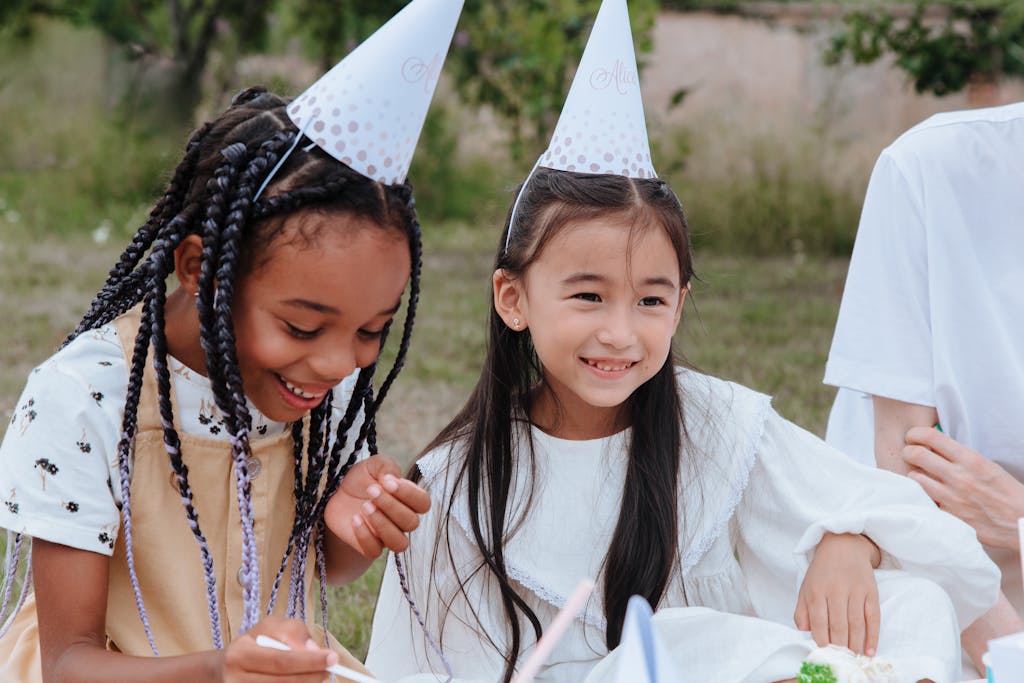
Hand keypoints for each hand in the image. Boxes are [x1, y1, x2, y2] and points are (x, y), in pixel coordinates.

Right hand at [220, 616, 336, 681]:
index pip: (281, 660)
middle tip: (331, 669)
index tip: (333, 657)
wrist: (223, 669)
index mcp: (239, 654)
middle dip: (312, 675)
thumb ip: (293, 632)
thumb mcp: (269, 627)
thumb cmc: (253, 643)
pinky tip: (303, 681)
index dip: (309, 660)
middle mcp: (235, 679)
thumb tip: (313, 650)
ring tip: (318, 674)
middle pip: (283, 681)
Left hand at [324, 454, 430, 558]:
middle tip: (371, 490)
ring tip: (365, 507)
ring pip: (399, 543)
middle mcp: (402, 520)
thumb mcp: (372, 465)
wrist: (338, 495)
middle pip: (411, 522)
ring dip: (383, 525)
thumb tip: (392, 477)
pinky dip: (365, 536)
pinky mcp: (369, 546)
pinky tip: (355, 519)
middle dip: (391, 505)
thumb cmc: (362, 479)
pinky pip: (374, 551)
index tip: (388, 482)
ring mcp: (387, 536)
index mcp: (409, 500)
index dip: (409, 494)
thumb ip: (386, 466)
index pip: (423, 503)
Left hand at [795, 532, 880, 655]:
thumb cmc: (822, 571)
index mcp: (816, 591)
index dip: (822, 641)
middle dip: (840, 646)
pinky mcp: (871, 591)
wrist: (843, 546)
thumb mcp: (806, 587)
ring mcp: (855, 591)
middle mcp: (836, 591)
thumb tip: (805, 631)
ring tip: (854, 658)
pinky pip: (873, 618)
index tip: (825, 653)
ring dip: (855, 644)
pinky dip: (873, 636)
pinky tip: (870, 650)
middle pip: (839, 626)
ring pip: (856, 624)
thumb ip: (802, 610)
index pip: (819, 622)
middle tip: (841, 659)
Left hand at [902, 426, 1023, 548]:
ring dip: (913, 475)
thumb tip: (936, 447)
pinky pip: (924, 501)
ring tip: (920, 475)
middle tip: (911, 454)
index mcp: (971, 460)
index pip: (930, 436)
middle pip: (915, 455)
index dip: (915, 434)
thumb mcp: (987, 466)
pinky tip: (928, 495)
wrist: (1021, 523)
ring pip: (914, 478)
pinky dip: (922, 496)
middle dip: (908, 451)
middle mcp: (958, 477)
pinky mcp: (948, 517)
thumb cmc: (1007, 493)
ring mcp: (951, 498)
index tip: (913, 437)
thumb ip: (961, 457)